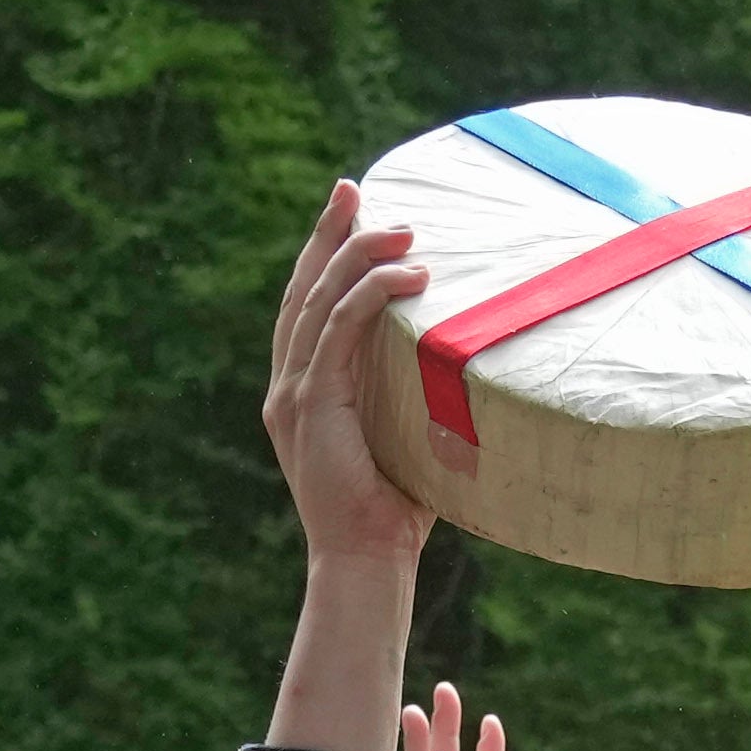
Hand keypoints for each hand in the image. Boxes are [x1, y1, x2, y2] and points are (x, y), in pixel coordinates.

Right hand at [265, 181, 435, 583]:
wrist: (364, 562)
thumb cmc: (395, 514)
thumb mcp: (405, 441)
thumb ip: (415, 402)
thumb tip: (464, 371)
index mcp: (300, 393)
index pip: (306, 308)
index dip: (321, 256)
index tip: (346, 211)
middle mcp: (286, 387)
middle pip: (302, 289)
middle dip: (327, 234)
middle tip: (353, 188)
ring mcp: (293, 394)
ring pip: (319, 301)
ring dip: (358, 256)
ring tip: (402, 229)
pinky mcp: (310, 404)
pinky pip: (339, 330)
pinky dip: (371, 295)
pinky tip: (408, 275)